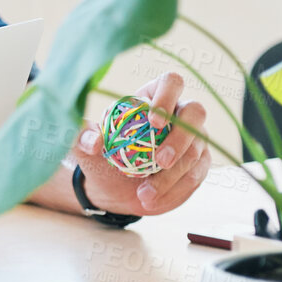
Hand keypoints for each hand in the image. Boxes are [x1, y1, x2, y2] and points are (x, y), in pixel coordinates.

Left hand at [72, 72, 211, 216]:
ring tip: (144, 194)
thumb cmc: (102, 157)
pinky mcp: (198, 164)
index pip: (171, 82)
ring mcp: (194, 138)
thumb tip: (94, 142)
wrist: (114, 189)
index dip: (167, 97)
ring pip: (195, 150)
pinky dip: (174, 190)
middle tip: (159, 161)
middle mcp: (180, 113)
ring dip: (171, 175)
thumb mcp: (85, 147)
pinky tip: (153, 199)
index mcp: (153, 96)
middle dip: (180, 138)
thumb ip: (83, 139)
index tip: (154, 122)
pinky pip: (195, 175)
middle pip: (195, 113)